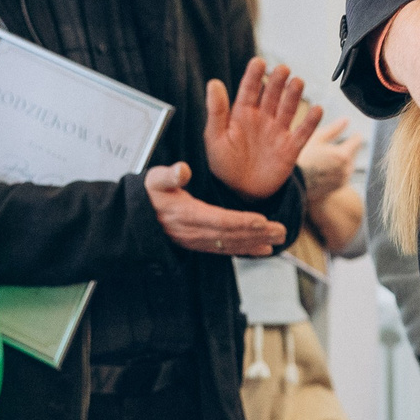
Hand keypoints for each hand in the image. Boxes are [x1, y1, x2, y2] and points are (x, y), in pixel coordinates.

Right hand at [145, 163, 284, 256]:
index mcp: (187, 214)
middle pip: (232, 235)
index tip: (262, 221)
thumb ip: (168, 176)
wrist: (138, 218)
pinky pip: (227, 249)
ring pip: (232, 244)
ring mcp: (199, 241)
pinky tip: (264, 249)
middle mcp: (196, 232)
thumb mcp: (155, 180)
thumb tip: (182, 170)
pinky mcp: (202, 244)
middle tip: (281, 231)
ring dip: (257, 242)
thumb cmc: (150, 194)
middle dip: (258, 234)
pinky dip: (247, 249)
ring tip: (279, 240)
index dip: (241, 222)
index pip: (219, 220)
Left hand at [205, 58, 320, 198]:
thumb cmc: (224, 164)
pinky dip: (311, 122)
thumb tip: (214, 82)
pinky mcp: (291, 148)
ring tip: (297, 82)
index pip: (249, 89)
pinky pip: (303, 132)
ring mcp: (278, 132)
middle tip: (282, 70)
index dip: (254, 75)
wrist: (241, 193)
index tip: (258, 62)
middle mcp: (262, 118)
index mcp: (242, 113)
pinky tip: (317, 110)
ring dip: (293, 95)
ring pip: (288, 108)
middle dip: (277, 81)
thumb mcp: (215, 138)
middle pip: (272, 94)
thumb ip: (216, 111)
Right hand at [297, 114, 363, 203]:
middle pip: (354, 154)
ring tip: (328, 156)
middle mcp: (346, 169)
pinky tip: (325, 167)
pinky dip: (338, 169)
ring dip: (343, 160)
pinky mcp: (337, 188)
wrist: (290, 185)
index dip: (355, 135)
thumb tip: (346, 120)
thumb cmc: (300, 159)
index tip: (354, 133)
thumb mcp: (316, 139)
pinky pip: (343, 175)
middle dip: (348, 148)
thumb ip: (334, 129)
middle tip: (336, 144)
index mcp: (343, 155)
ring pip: (349, 165)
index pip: (357, 141)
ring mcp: (342, 180)